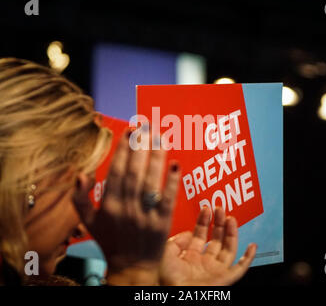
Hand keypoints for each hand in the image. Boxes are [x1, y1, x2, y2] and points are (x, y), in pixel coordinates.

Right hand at [73, 127, 179, 284]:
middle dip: (140, 147)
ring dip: (156, 158)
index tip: (130, 131)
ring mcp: (146, 216)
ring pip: (151, 182)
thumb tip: (80, 175)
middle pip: (134, 172)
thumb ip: (80, 199)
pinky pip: (168, 200)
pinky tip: (176, 164)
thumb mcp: (89, 222)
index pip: (117, 171)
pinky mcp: (162, 223)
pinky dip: (172, 182)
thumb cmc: (111, 242)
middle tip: (146, 127)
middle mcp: (127, 208)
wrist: (131, 268)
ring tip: (160, 138)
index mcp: (108, 205)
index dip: (123, 150)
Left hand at [160, 207, 256, 285]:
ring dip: (231, 233)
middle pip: (216, 240)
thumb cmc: (163, 278)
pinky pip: (240, 269)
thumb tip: (188, 233)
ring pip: (228, 249)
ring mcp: (214, 271)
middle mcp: (204, 263)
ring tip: (231, 218)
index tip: (206, 208)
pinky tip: (252, 246)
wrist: (172, 292)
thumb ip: (177, 240)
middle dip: (219, 223)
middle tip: (220, 208)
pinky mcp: (224, 279)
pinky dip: (248, 258)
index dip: (204, 221)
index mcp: (190, 258)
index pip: (201, 235)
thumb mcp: (166, 252)